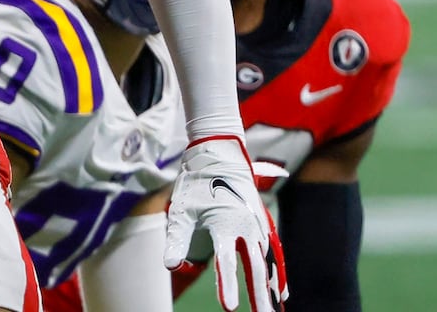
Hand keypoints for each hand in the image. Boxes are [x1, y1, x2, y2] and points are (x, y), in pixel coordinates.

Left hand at [165, 136, 288, 311]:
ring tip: (276, 308)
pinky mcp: (262, 223)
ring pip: (269, 261)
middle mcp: (246, 226)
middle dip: (259, 295)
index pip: (226, 262)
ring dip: (272, 286)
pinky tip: (281, 291)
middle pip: (255, 267)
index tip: (229, 308)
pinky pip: (275, 251)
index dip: (227, 286)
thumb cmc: (195, 183)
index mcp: (225, 223)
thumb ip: (176, 238)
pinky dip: (279, 271)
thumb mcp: (180, 209)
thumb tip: (169, 265)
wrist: (219, 154)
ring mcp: (258, 224)